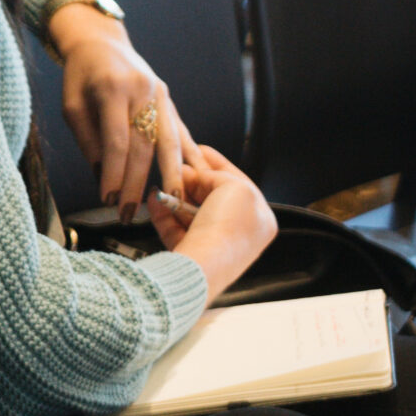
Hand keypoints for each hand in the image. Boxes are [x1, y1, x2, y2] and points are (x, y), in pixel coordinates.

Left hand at [48, 4, 193, 206]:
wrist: (101, 42)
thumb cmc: (80, 75)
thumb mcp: (72, 105)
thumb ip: (88, 139)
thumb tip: (104, 177)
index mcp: (114, 89)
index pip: (117, 141)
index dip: (113, 173)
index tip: (107, 200)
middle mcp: (143, 91)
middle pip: (145, 146)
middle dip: (137, 183)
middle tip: (129, 214)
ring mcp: (160, 95)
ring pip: (170, 140)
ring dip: (172, 175)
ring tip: (173, 203)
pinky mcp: (169, 100)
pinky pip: (181, 132)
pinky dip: (190, 156)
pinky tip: (199, 177)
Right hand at [150, 144, 276, 300]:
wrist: (204, 266)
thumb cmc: (228, 228)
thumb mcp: (234, 186)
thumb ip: (218, 174)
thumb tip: (196, 175)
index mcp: (260, 218)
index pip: (238, 183)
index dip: (218, 164)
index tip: (200, 150)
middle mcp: (240, 233)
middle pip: (212, 196)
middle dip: (192, 180)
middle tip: (177, 166)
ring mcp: (215, 244)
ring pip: (191, 212)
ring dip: (175, 195)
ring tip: (163, 182)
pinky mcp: (191, 253)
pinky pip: (176, 228)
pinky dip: (164, 212)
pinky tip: (154, 198)